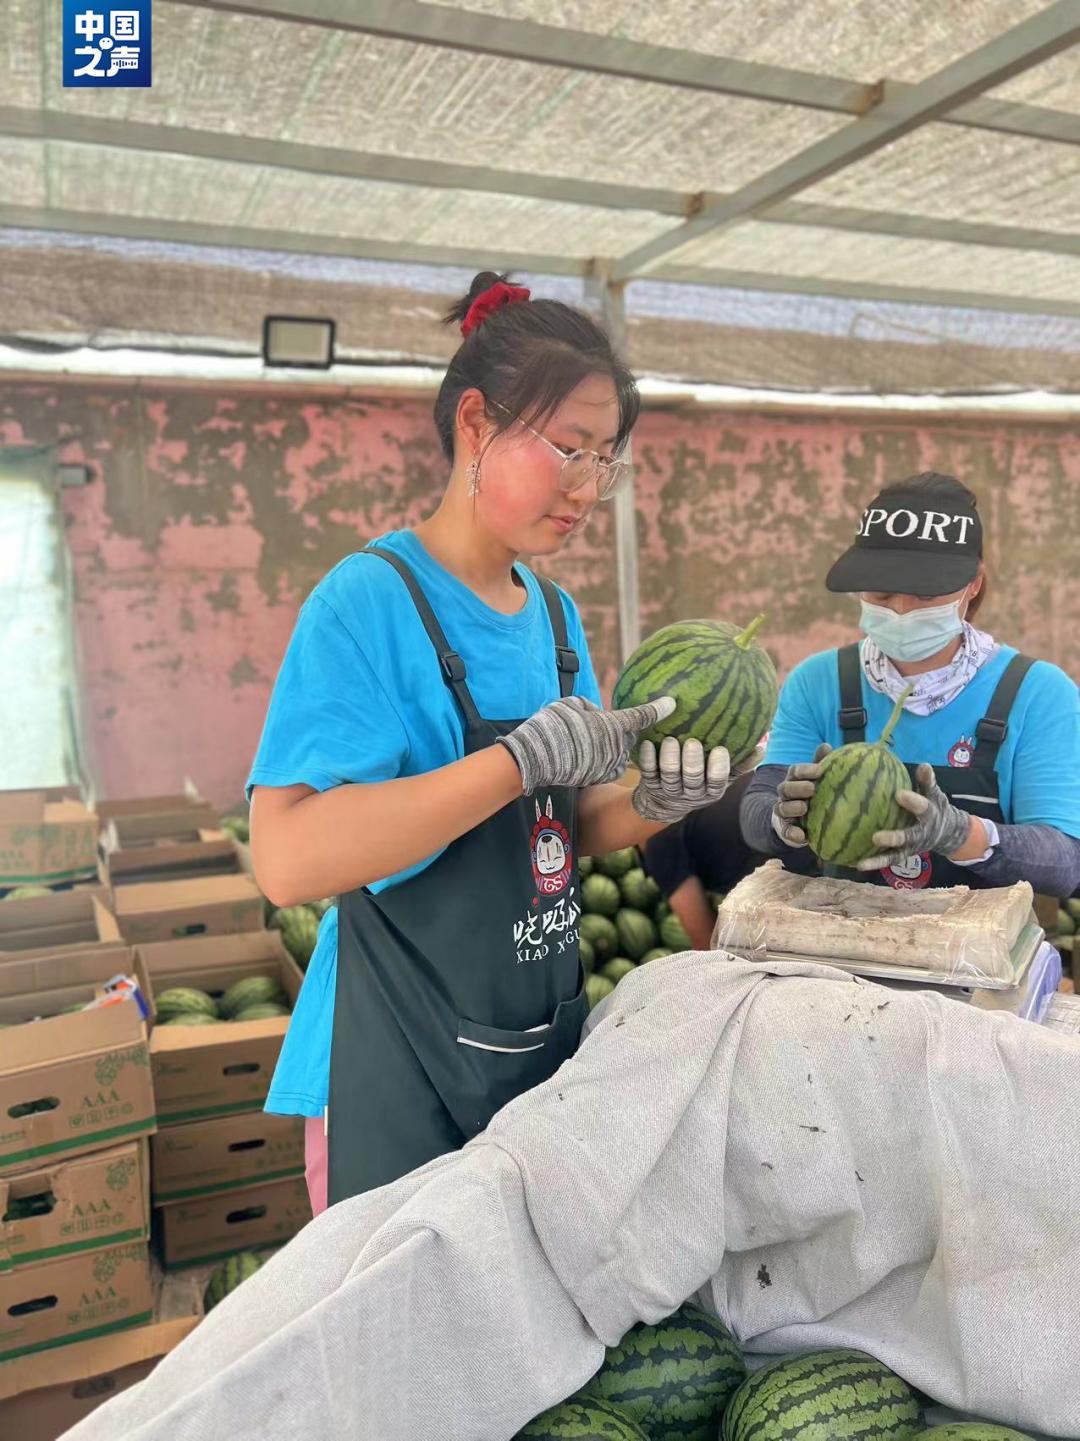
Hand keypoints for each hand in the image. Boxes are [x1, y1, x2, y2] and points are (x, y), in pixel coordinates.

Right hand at [498, 695, 675, 794]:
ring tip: (596, 741)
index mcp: (613, 724)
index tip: (671, 703)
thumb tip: (596, 713)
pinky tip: (592, 755)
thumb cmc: (551, 727)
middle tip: (610, 724)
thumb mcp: (570, 705)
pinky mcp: (600, 777)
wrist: (536, 759)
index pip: (643, 715)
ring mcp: (610, 764)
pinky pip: (611, 766)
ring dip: (615, 745)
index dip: (659, 708)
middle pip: (631, 735)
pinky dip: (606, 760)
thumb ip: (589, 707)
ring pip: (621, 752)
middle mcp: (617, 745)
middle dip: (626, 729)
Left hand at [632, 736, 731, 823]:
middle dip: (692, 762)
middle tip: (692, 742)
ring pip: (669, 776)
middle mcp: (690, 794)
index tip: (720, 749)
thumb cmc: (699, 783)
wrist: (664, 805)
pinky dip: (647, 759)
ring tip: (670, 740)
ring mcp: (669, 791)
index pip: (716, 782)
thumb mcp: (720, 779)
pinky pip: (648, 772)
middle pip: (691, 779)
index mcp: (710, 792)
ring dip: (669, 758)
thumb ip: (739, 765)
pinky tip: (648, 743)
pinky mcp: (650, 785)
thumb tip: (761, 748)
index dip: (718, 768)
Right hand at [771, 744, 830, 847]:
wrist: (798, 821)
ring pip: (782, 807)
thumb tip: (826, 745)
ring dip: (792, 807)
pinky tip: (802, 837)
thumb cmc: (811, 795)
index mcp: (794, 781)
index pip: (795, 771)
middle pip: (785, 788)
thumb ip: (821, 764)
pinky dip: (792, 833)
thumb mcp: (816, 779)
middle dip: (797, 787)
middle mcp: (786, 795)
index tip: (819, 770)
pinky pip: (785, 831)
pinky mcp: (785, 829)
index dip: (804, 770)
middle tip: (812, 788)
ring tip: (804, 808)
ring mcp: (784, 812)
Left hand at [857, 763, 972, 871]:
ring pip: (895, 855)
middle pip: (907, 837)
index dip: (912, 802)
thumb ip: (927, 781)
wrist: (947, 832)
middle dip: (893, 838)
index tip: (899, 794)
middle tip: (876, 837)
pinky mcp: (903, 856)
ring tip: (861, 864)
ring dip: (878, 860)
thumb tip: (924, 765)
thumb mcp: (934, 793)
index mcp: (929, 815)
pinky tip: (856, 864)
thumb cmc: (934, 807)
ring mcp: (911, 848)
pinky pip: (887, 860)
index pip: (923, 808)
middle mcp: (920, 834)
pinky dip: (873, 863)